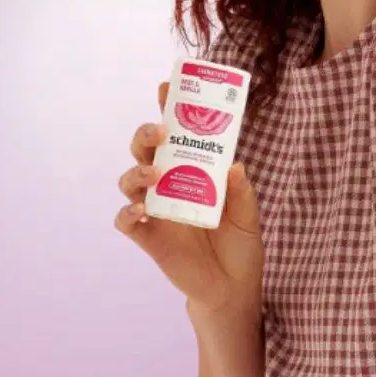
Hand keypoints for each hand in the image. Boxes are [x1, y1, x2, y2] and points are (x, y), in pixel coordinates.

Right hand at [115, 82, 265, 318]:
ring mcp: (155, 211)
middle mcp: (168, 186)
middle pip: (144, 152)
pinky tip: (140, 212)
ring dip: (136, 173)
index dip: (167, 110)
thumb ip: (241, 192)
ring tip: (154, 175)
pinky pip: (126, 221)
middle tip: (160, 132)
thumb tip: (234, 166)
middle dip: (144, 135)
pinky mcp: (149, 237)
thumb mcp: (248, 216)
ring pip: (129, 181)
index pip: (175, 135)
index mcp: (192, 172)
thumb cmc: (240, 246)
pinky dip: (128, 214)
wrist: (233, 289)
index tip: (166, 87)